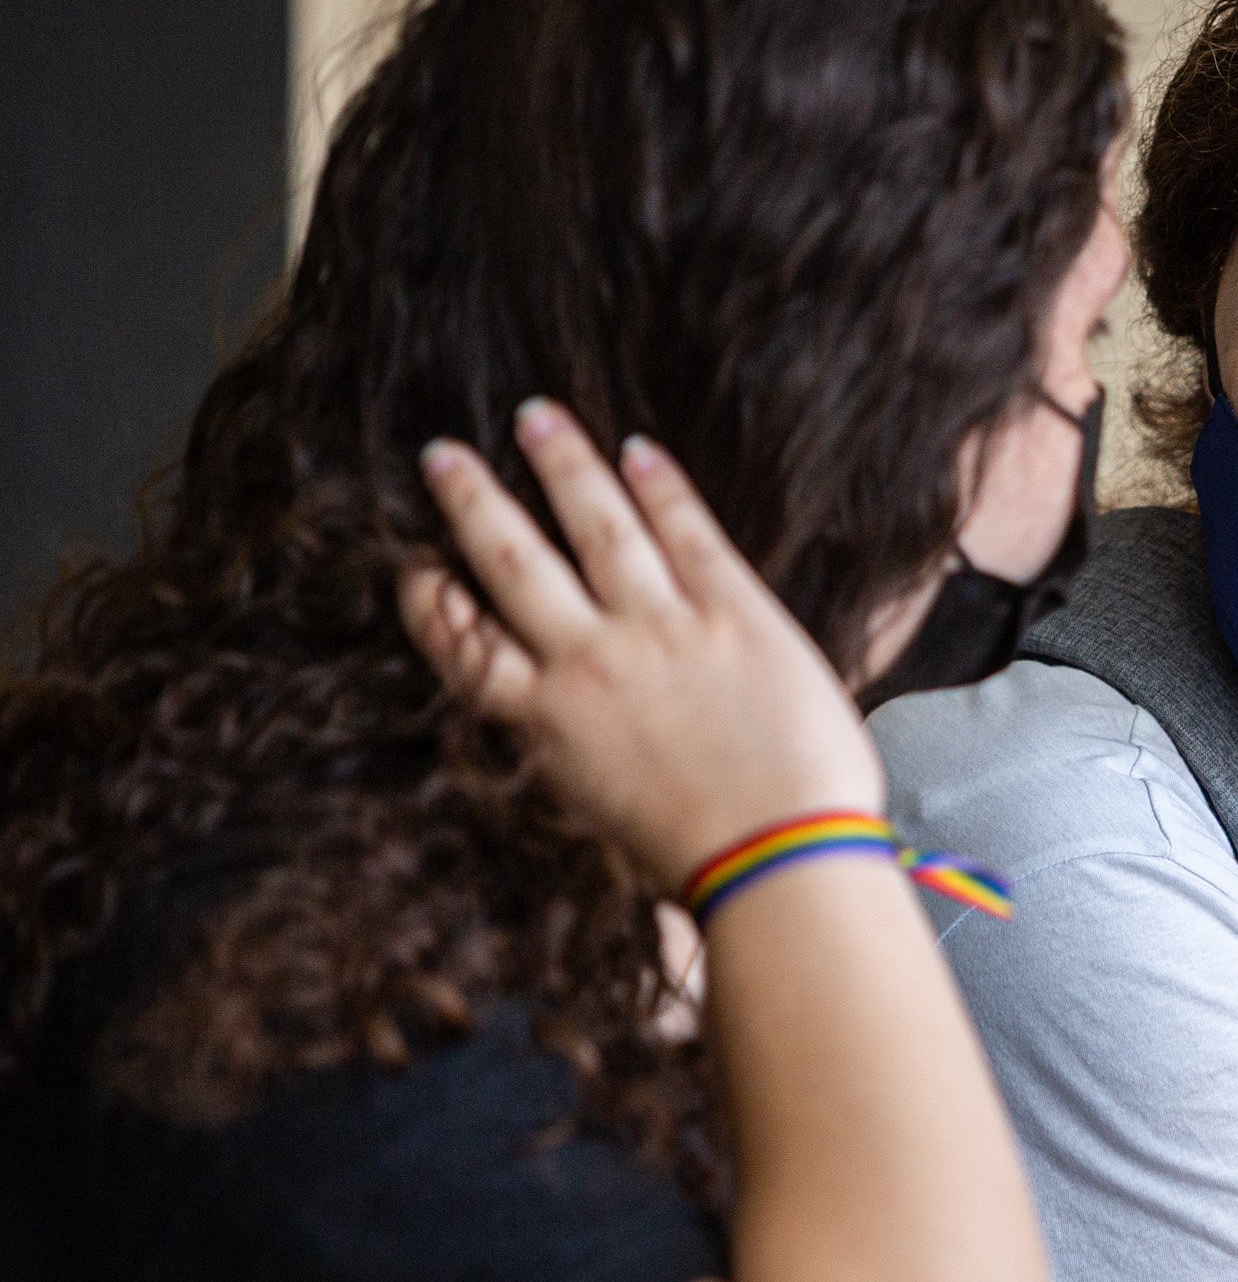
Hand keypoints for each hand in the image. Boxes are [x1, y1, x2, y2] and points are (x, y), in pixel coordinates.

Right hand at [399, 398, 882, 885]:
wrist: (780, 864)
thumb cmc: (707, 865)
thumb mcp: (610, 819)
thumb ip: (588, 763)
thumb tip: (587, 746)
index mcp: (550, 727)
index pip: (465, 647)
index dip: (431, 599)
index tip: (414, 563)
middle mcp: (592, 665)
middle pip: (514, 563)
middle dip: (474, 502)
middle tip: (445, 455)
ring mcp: (662, 632)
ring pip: (597, 527)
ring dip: (563, 465)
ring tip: (536, 417)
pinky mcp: (735, 616)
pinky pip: (689, 534)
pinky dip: (662, 487)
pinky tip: (641, 450)